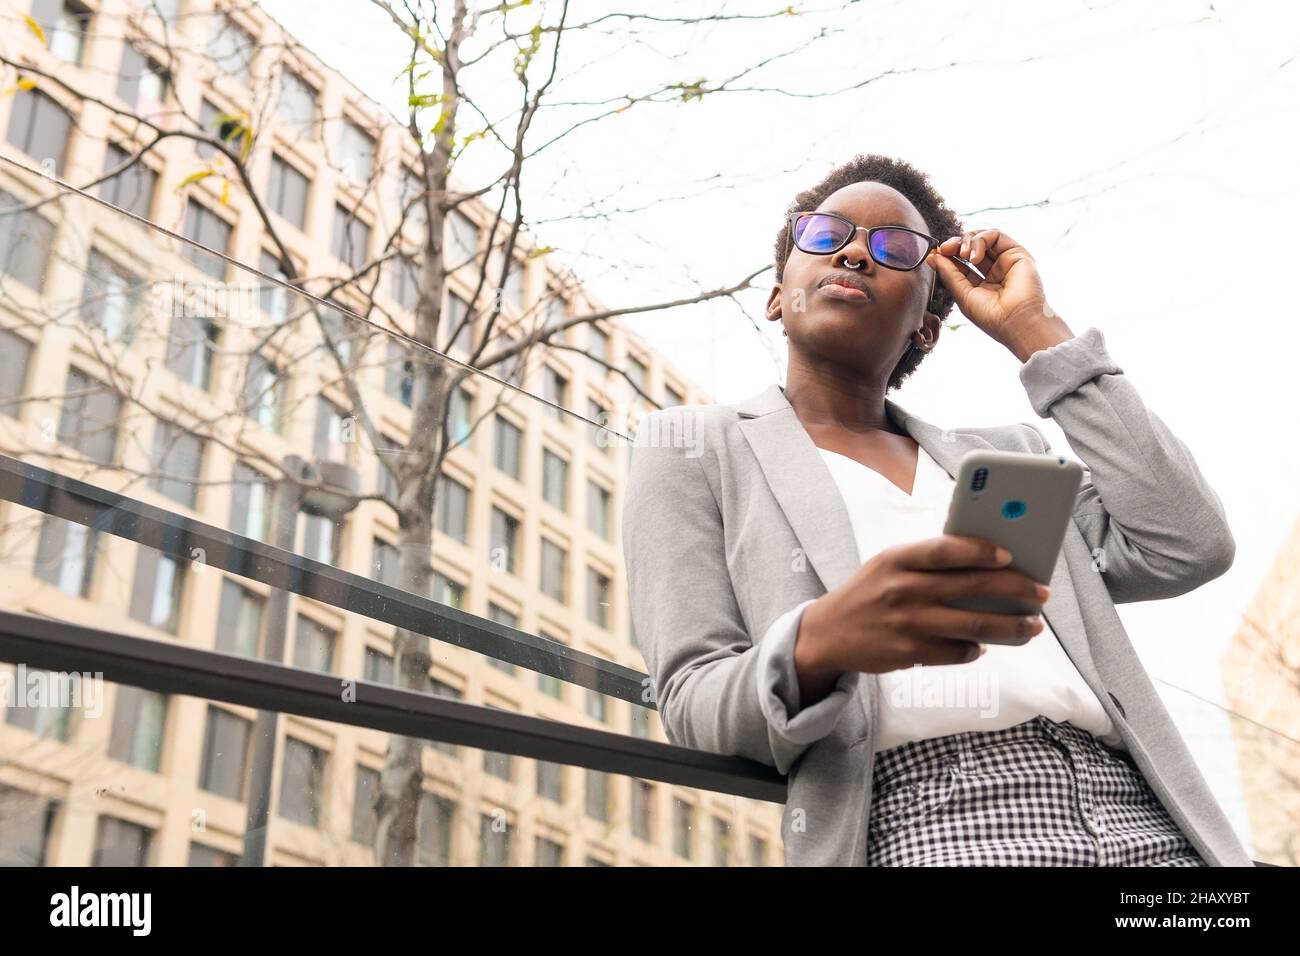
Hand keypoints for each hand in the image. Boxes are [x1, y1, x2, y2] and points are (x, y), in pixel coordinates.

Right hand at [794, 534, 1048, 694]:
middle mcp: (903, 590)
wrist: (827, 634)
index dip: (981, 551)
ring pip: (974, 626)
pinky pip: (958, 653)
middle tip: (1041, 593)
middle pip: (971, 587)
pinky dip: (976, 650)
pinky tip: (984, 646)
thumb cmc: (868, 593)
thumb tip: (986, 564)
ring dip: (1011, 627)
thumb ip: (927, 560)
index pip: (946, 550)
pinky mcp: (910, 653)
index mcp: (897, 559)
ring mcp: (907, 624)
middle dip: (1015, 590)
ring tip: (1033, 626)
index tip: (1010, 555)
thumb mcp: (888, 565)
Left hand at [926, 229, 1069, 359]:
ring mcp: (1004, 261)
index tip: (934, 254)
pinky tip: (975, 256)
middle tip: (945, 249)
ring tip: (964, 254)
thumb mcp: (963, 294)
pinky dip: (981, 240)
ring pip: (981, 238)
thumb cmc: (991, 316)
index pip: (959, 263)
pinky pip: (995, 235)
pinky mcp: (1016, 253)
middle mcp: (993, 271)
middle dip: (955, 245)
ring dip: (968, 241)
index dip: (946, 256)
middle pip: (969, 247)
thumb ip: (948, 274)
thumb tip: (932, 256)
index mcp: (979, 284)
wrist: (1017, 321)